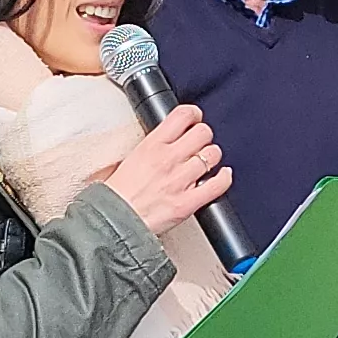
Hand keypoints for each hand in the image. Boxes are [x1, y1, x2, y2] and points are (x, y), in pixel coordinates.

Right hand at [96, 104, 232, 235]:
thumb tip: (164, 140)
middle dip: (204, 136)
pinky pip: (218, 185)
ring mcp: (180, 181)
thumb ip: (150, 147)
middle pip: (203, 132)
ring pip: (213, 155)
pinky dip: (224, 178)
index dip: (194, 114)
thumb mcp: (128, 159)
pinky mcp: (188, 202)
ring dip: (212, 157)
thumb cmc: (117, 195)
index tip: (194, 119)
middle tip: (200, 143)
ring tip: (206, 161)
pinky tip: (222, 175)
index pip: (183, 115)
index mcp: (151, 145)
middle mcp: (168, 159)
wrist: (112, 222)